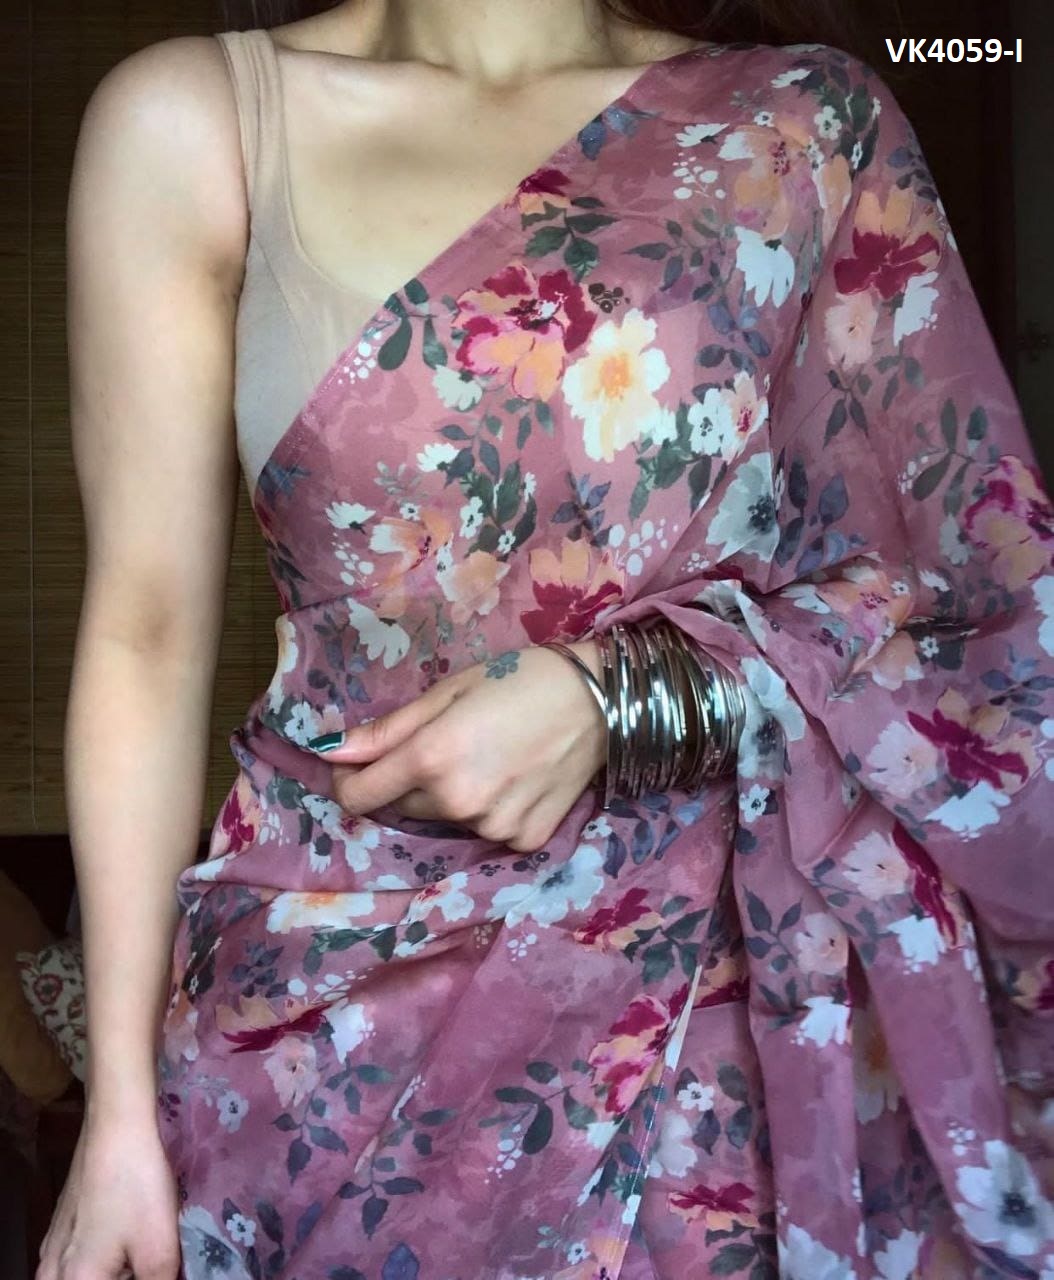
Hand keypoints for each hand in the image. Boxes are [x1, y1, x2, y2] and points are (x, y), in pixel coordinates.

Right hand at [36, 1111, 179, 1279]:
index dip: (143, 1275)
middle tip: (151, 1253)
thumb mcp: (159, 1250)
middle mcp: (52, 1273)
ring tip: (142, 1239)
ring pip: (88, 1274)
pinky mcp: (60, 1226)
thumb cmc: (136, 1187)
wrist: (116, 1126)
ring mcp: (52, 1248)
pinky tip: (126, 1231)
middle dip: (127, 1274)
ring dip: (119, 1266)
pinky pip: (80, 1259)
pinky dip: (106, 1254)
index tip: (158, 1263)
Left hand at [309, 641, 606, 852]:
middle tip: (450, 745)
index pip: (358, 796)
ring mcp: (493, 827)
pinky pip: (487, 831)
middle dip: (410, 781)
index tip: (358, 768)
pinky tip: (517, 780)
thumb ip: (388, 729)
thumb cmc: (519, 680)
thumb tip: (332, 752)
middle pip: (403, 806)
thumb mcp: (449, 692)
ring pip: (447, 818)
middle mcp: (457, 801)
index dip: (349, 783)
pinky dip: (492, 810)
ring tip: (491, 758)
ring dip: (453, 796)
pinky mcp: (524, 841)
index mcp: (431, 757)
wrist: (602, 700)